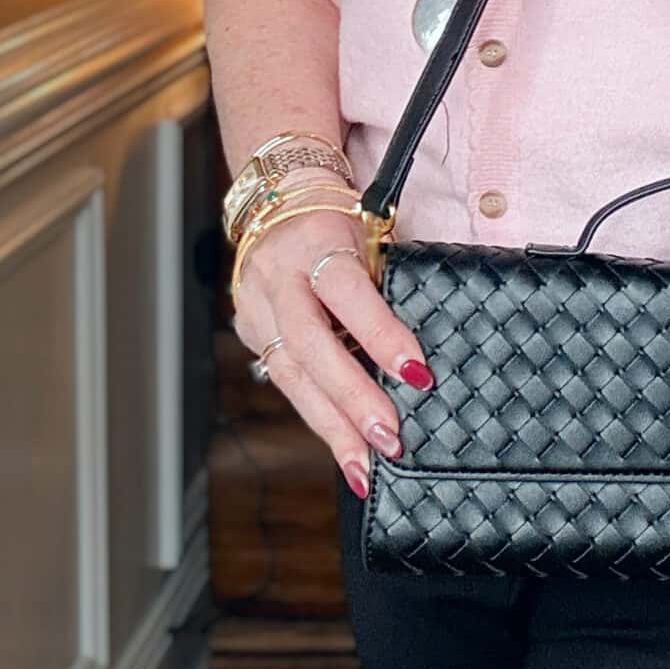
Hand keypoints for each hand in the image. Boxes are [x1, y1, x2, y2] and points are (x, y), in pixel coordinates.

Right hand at [230, 187, 433, 499]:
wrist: (279, 201)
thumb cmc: (339, 221)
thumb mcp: (368, 235)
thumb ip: (384, 285)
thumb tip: (419, 355)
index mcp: (315, 241)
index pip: (347, 293)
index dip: (382, 335)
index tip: (418, 374)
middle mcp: (277, 277)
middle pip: (312, 346)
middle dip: (353, 399)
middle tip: (390, 438)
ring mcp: (256, 308)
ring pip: (292, 375)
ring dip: (332, 427)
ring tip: (364, 467)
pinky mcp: (249, 332)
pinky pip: (285, 380)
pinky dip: (317, 416)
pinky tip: (342, 447)